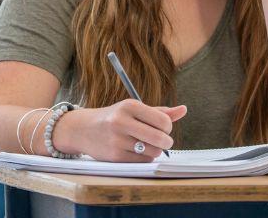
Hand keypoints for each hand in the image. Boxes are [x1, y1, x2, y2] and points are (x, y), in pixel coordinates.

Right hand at [51, 99, 187, 161]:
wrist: (83, 129)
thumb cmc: (115, 117)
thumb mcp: (134, 109)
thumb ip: (160, 112)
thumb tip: (184, 110)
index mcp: (129, 106)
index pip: (163, 121)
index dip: (168, 128)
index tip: (163, 128)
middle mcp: (122, 122)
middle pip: (160, 139)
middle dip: (166, 142)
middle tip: (163, 141)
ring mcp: (117, 140)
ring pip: (153, 152)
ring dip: (155, 151)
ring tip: (146, 145)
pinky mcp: (115, 156)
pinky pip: (142, 161)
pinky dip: (144, 158)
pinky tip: (135, 151)